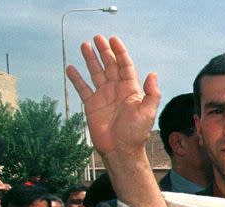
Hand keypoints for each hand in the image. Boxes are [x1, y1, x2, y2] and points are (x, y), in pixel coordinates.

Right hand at [65, 35, 167, 206]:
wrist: (121, 150)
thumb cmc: (136, 133)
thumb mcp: (148, 112)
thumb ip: (152, 93)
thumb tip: (153, 74)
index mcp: (131, 90)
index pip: (125, 66)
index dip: (120, 52)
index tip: (113, 40)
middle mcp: (116, 90)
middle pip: (109, 65)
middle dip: (104, 51)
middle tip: (97, 38)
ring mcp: (104, 97)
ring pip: (96, 73)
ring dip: (90, 59)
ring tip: (84, 45)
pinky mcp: (92, 105)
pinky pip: (83, 88)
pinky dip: (77, 78)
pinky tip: (71, 68)